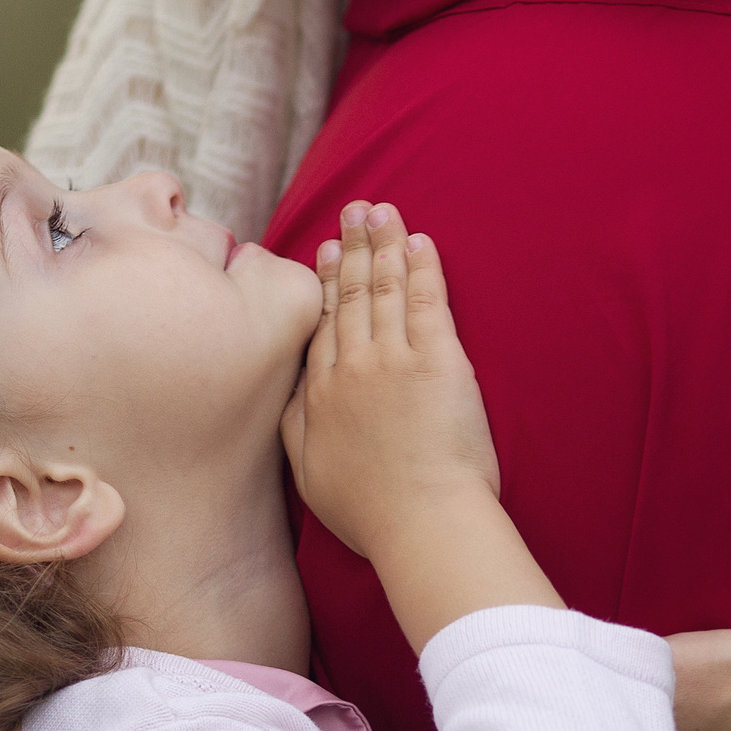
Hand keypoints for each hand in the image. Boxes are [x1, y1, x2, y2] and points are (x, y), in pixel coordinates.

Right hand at [283, 201, 560, 650]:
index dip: (323, 283)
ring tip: (383, 208)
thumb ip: (297, 428)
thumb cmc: (370, 513)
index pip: (322, 325)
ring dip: (383, 243)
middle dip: (352, 247)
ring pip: (383, 288)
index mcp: (318, 395)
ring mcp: (393, 359)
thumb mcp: (308, 475)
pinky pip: (427, 300)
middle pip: (349, 295)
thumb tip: (292, 397)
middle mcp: (351, 367)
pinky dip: (423, 267)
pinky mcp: (437, 360)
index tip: (323, 251)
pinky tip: (420, 241)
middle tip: (355, 208)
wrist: (419, 523)